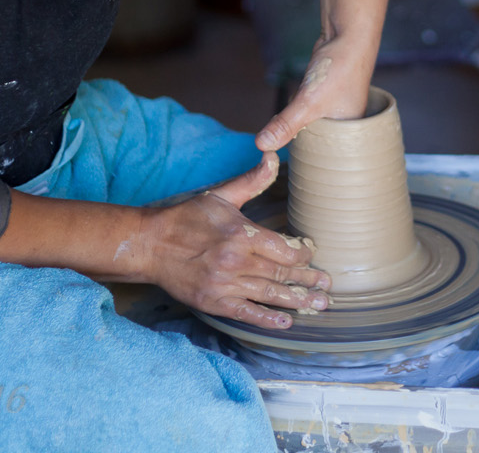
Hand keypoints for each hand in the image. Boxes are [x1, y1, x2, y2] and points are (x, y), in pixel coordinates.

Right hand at [139, 152, 330, 329]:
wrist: (149, 245)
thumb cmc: (185, 218)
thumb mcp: (220, 195)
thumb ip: (251, 181)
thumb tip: (273, 156)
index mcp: (241, 234)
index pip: (284, 249)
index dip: (303, 255)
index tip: (312, 255)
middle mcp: (235, 261)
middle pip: (282, 274)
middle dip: (308, 280)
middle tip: (329, 286)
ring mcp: (224, 284)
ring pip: (269, 295)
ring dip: (297, 301)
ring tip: (319, 304)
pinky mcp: (213, 301)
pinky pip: (246, 313)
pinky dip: (267, 319)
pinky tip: (286, 322)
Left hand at [255, 34, 375, 150]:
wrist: (347, 34)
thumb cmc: (339, 69)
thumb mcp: (308, 102)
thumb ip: (285, 124)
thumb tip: (262, 145)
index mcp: (350, 132)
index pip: (324, 153)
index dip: (305, 154)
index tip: (285, 152)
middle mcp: (346, 122)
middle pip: (316, 138)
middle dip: (299, 136)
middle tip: (284, 134)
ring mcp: (336, 107)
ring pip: (311, 122)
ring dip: (298, 120)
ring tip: (291, 118)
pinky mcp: (325, 93)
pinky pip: (309, 107)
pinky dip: (300, 105)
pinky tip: (295, 101)